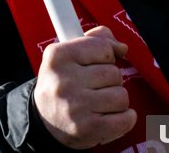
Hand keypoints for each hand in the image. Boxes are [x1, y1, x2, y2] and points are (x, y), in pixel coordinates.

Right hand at [33, 26, 136, 148]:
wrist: (43, 120)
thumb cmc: (61, 83)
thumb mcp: (67, 55)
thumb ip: (94, 41)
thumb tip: (121, 48)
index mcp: (57, 56)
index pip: (102, 48)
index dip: (105, 57)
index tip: (95, 65)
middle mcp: (64, 80)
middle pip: (114, 73)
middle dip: (110, 80)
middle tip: (94, 87)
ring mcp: (76, 105)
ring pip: (121, 96)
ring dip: (116, 100)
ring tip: (100, 102)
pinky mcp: (87, 128)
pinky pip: (125, 119)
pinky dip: (126, 118)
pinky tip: (112, 116)